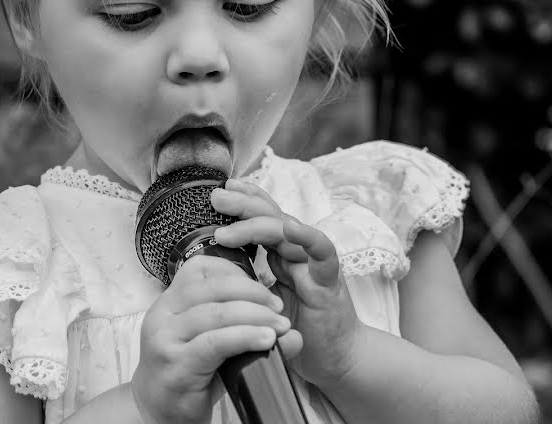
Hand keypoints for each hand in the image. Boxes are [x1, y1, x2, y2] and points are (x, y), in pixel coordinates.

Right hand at [131, 255, 296, 423]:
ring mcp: (165, 340)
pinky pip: (215, 343)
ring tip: (279, 327)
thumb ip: (247, 328)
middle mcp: (162, 315)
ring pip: (216, 313)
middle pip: (213, 288)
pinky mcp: (176, 366)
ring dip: (255, 316)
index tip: (263, 289)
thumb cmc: (191, 372)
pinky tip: (266, 340)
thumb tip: (293, 332)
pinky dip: (245, 337)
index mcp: (170, 300)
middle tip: (278, 309)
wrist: (158, 412)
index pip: (201, 268)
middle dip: (254, 294)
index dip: (237, 273)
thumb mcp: (215, 341)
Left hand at [210, 179, 363, 387]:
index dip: (244, 202)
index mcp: (283, 255)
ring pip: (288, 230)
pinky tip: (289, 228)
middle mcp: (299, 253)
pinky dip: (306, 237)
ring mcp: (315, 263)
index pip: (263, 219)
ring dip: (258, 224)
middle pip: (272, 216)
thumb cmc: (302, 332)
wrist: (337, 360)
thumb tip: (214, 272)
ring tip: (227, 229)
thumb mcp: (266, 305)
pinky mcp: (330, 280)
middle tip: (216, 197)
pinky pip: (322, 251)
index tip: (220, 191)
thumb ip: (250, 285)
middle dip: (244, 204)